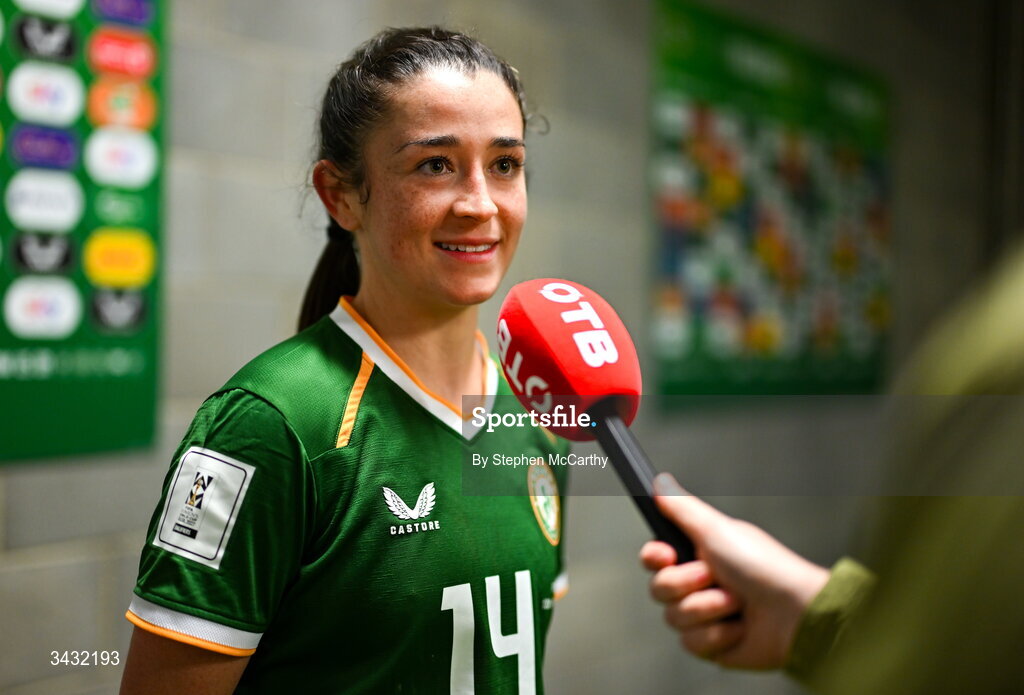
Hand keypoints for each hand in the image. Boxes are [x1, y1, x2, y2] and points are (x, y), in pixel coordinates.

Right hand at [640, 474, 829, 669]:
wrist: (794, 613)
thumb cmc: (763, 567)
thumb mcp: (717, 529)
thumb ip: (681, 507)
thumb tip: (659, 482)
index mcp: (697, 554)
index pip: (653, 557)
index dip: (654, 558)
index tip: (668, 555)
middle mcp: (697, 585)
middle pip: (659, 589)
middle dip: (686, 584)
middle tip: (714, 576)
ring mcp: (704, 616)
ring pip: (674, 618)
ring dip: (707, 609)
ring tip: (737, 604)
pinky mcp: (712, 644)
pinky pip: (691, 643)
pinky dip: (717, 634)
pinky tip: (739, 628)